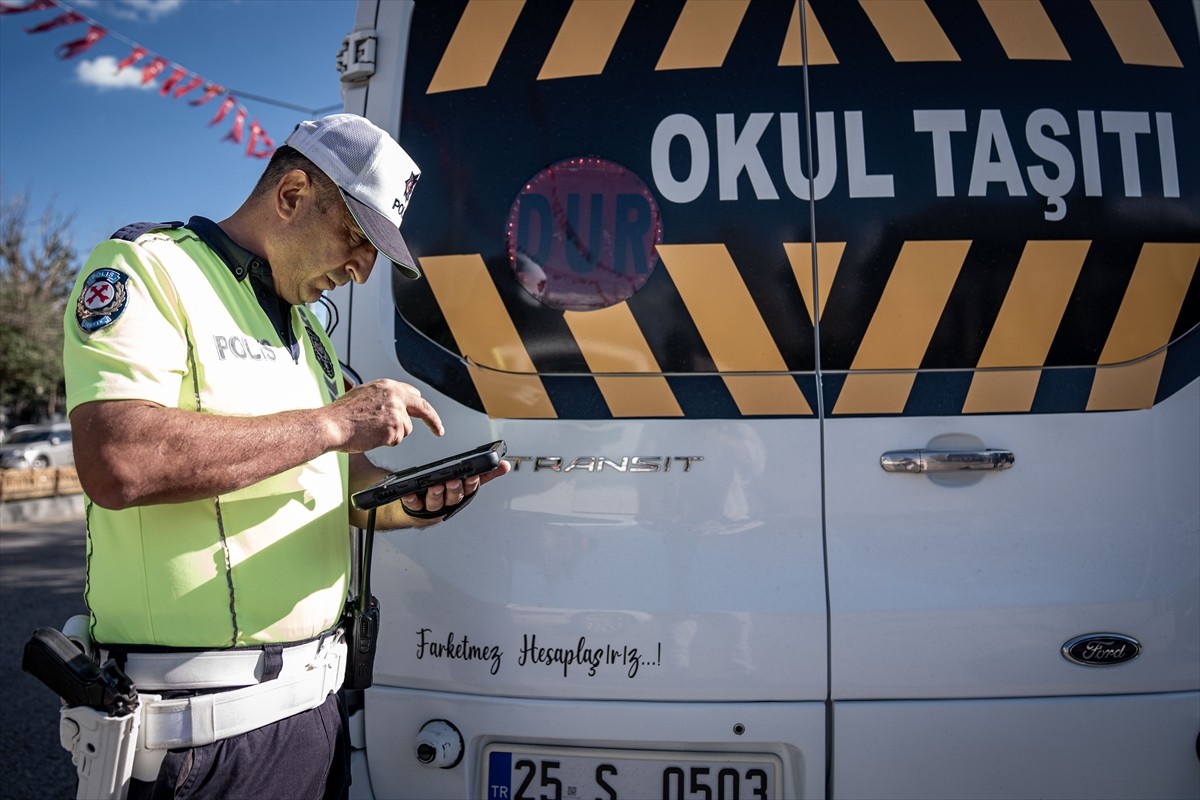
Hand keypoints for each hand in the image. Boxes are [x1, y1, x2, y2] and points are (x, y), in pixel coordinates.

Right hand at [325, 379, 443, 452]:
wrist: (331, 424)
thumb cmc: (341, 414)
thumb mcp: (363, 394)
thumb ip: (382, 397)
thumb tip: (393, 404)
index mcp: (387, 386)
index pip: (413, 394)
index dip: (420, 405)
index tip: (427, 413)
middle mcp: (395, 396)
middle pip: (423, 408)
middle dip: (433, 420)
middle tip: (438, 430)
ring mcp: (396, 411)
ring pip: (406, 429)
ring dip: (393, 434)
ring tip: (372, 431)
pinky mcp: (395, 427)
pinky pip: (396, 440)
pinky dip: (386, 442)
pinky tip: (371, 436)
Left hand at [399, 459, 511, 516]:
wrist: (423, 512)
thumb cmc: (447, 494)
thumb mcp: (469, 482)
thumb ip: (487, 474)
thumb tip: (505, 465)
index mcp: (462, 493)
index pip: (470, 489)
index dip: (471, 483)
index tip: (472, 476)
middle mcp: (449, 501)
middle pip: (454, 496)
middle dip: (454, 489)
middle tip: (453, 481)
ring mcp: (433, 505)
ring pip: (436, 502)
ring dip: (436, 495)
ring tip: (435, 486)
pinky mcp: (417, 507)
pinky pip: (414, 505)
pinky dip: (412, 500)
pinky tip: (409, 494)